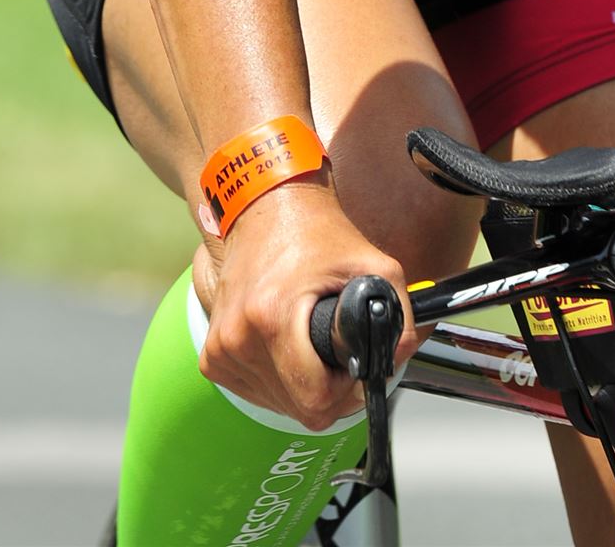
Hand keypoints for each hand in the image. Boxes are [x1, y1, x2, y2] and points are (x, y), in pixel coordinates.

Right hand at [192, 174, 414, 427]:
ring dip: (300, 385)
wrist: (265, 207)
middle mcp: (238, 337)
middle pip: (297, 407)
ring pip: (275, 404)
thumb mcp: (371, 263)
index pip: (314, 399)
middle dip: (327, 389)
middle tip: (337, 352)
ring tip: (310, 341)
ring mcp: (221, 349)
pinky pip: (253, 391)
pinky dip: (276, 379)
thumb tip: (401, 354)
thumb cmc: (315, 233)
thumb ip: (398, 313)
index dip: (345, 391)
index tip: (353, 365)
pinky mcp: (212, 356)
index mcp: (273, 316)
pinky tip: (287, 345)